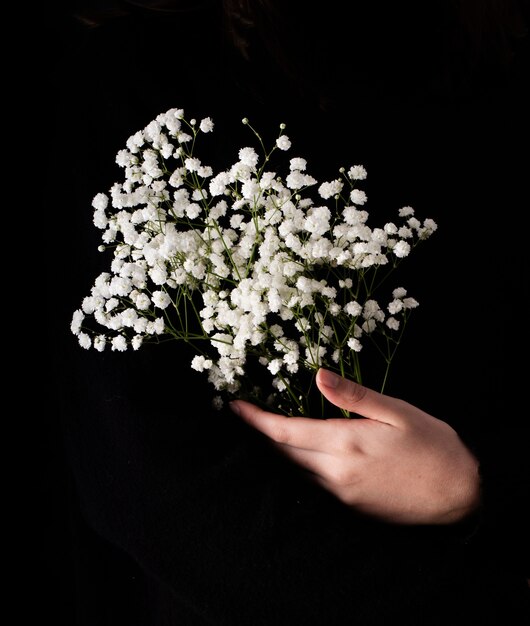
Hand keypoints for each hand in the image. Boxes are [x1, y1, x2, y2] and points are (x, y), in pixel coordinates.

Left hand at [230, 368, 480, 524]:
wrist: (460, 493)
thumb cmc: (432, 444)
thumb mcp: (396, 411)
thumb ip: (354, 396)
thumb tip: (318, 377)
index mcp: (345, 443)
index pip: (284, 432)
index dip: (255, 420)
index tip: (234, 406)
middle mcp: (335, 473)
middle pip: (282, 454)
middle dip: (259, 435)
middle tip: (242, 416)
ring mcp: (341, 495)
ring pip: (294, 472)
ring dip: (275, 453)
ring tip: (261, 432)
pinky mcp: (350, 508)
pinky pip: (311, 486)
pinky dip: (296, 469)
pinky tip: (295, 457)